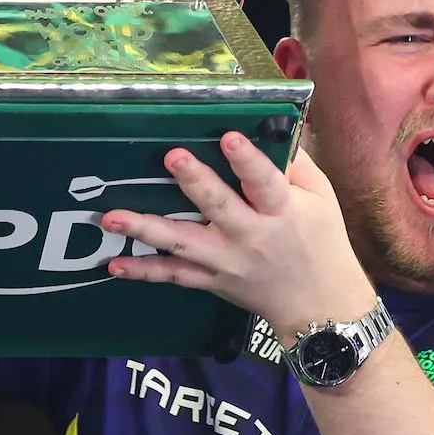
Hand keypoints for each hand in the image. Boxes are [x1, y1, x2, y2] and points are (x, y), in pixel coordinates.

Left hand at [102, 133, 375, 332]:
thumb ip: (296, 164)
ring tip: (111, 216)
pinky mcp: (212, 281)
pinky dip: (144, 272)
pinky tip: (114, 264)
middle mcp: (251, 236)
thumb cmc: (323, 242)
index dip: (247, 160)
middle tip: (170, 158)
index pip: (265, 182)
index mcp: (282, 211)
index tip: (229, 137)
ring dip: (145, 229)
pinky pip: (175, 276)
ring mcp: (227, 262)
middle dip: (194, 182)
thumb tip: (272, 127)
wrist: (320, 307)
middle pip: (218, 207)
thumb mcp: (322, 199)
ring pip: (183, 244)